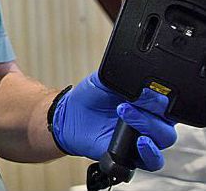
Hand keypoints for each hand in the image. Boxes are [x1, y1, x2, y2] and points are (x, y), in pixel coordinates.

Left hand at [52, 72, 177, 170]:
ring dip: (149, 125)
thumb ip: (121, 77)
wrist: (70, 115)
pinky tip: (140, 142)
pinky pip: (153, 161)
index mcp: (147, 102)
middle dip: (152, 108)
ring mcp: (143, 138)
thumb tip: (137, 78)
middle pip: (169, 119)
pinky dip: (151, 153)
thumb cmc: (90, 97)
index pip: (168, 100)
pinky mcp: (133, 155)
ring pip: (164, 138)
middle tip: (127, 103)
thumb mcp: (104, 80)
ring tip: (125, 115)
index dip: (161, 95)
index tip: (145, 90)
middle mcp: (149, 120)